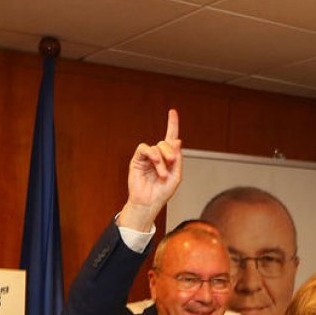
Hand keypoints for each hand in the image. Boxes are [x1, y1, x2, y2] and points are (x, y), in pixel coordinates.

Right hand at [118, 109, 181, 231]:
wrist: (149, 202)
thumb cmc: (162, 192)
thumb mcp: (176, 175)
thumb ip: (178, 158)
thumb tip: (178, 140)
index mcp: (168, 158)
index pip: (170, 138)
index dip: (172, 124)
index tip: (172, 112)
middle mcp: (158, 155)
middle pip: (166, 142)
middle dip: (171, 152)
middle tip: (171, 162)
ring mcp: (147, 157)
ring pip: (157, 147)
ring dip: (162, 160)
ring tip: (162, 173)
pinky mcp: (137, 159)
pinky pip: (145, 148)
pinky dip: (152, 155)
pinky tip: (155, 164)